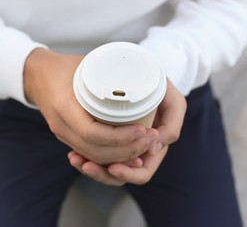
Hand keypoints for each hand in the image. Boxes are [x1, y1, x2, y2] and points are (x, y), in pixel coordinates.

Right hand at [23, 48, 153, 164]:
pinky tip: (129, 151)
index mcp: (64, 107)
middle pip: (95, 151)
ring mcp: (63, 134)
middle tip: (150, 140)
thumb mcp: (84, 66)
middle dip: (126, 151)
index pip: (93, 133)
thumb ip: (107, 76)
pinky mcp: (67, 137)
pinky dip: (110, 156)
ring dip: (121, 156)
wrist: (37, 76)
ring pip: (93, 156)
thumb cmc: (62, 67)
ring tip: (144, 146)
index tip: (142, 130)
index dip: (120, 137)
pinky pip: (89, 152)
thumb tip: (139, 80)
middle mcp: (61, 126)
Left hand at [67, 80, 186, 184]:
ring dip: (91, 168)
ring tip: (76, 160)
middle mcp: (136, 150)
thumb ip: (172, 123)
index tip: (113, 167)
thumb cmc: (158, 85)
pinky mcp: (105, 136)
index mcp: (153, 147)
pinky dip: (84, 157)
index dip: (128, 174)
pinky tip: (73, 155)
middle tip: (87, 166)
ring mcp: (120, 144)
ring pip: (105, 167)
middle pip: (119, 176)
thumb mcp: (172, 101)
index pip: (142, 173)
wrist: (141, 70)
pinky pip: (95, 154)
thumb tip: (153, 148)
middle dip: (103, 174)